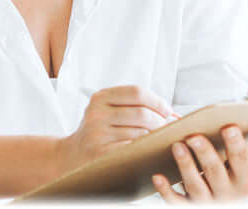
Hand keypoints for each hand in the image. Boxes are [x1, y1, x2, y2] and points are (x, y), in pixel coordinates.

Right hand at [56, 85, 179, 174]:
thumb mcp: (108, 111)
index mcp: (100, 97)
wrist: (72, 155)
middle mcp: (96, 113)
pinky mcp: (100, 153)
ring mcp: (97, 134)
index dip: (157, 101)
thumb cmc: (99, 132)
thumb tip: (174, 115)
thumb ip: (135, 106)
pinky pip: (133, 148)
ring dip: (155, 138)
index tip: (168, 111)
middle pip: (141, 113)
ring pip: (140, 133)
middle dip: (161, 122)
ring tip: (159, 140)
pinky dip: (145, 149)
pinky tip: (147, 151)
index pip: (136, 92)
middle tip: (168, 130)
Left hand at [152, 124, 247, 203]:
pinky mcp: (191, 208)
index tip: (229, 127)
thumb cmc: (243, 180)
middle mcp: (229, 195)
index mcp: (247, 181)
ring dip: (185, 167)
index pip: (242, 161)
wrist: (235, 208)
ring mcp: (209, 203)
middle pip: (215, 172)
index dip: (236, 144)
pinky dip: (166, 191)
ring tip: (176, 146)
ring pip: (195, 185)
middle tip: (193, 136)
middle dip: (205, 154)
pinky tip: (157, 176)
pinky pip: (177, 202)